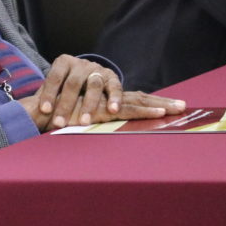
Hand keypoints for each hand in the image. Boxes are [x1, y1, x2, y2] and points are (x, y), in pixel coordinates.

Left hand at [19, 54, 122, 131]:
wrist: (88, 75)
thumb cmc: (65, 86)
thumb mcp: (55, 87)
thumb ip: (44, 97)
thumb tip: (24, 115)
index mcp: (63, 62)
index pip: (53, 77)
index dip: (48, 94)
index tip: (44, 111)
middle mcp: (80, 64)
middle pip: (72, 83)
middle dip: (66, 105)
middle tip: (60, 123)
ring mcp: (96, 68)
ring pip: (93, 85)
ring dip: (88, 104)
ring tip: (84, 122)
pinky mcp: (111, 76)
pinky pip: (115, 86)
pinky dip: (114, 98)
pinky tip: (112, 110)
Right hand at [62, 90, 185, 126]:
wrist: (40, 112)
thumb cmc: (58, 118)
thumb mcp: (82, 121)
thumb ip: (94, 122)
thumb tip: (106, 128)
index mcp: (106, 101)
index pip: (134, 99)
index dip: (151, 102)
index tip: (171, 106)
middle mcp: (108, 99)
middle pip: (141, 98)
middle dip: (163, 102)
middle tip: (185, 106)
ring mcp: (106, 103)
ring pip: (138, 102)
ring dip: (160, 105)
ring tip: (178, 109)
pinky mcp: (102, 111)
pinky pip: (129, 111)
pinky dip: (145, 111)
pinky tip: (160, 113)